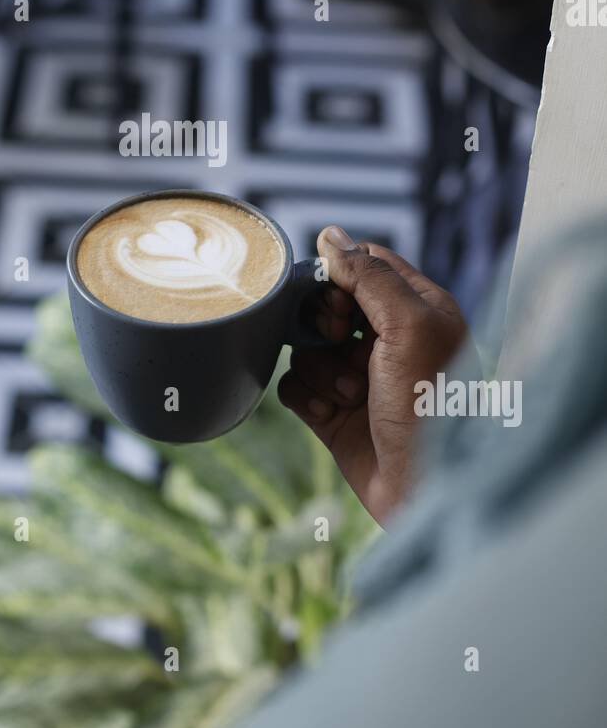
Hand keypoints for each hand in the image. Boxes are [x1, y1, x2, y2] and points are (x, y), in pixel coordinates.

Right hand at [278, 226, 468, 525]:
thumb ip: (368, 276)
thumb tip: (329, 235)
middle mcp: (388, 338)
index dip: (339, 275)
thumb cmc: (432, 407)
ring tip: (350, 394)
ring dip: (319, 367)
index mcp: (418, 309)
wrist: (427, 492)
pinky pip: (296, 383)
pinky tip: (329, 412)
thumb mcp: (409, 326)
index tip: (340, 299)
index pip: (365, 264)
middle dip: (323, 322)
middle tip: (340, 341)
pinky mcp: (334, 411)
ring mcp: (359, 375)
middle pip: (327, 302)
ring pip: (307, 344)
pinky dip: (306, 395)